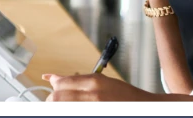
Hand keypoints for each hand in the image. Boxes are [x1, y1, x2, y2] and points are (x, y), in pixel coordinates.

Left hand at [43, 73, 159, 102]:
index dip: (54, 83)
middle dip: (53, 96)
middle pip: (59, 95)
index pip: (63, 82)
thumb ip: (83, 81)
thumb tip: (59, 80)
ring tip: (60, 103)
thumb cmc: (125, 95)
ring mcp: (94, 105)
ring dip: (60, 103)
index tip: (48, 81)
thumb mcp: (104, 82)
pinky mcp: (96, 112)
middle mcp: (93, 93)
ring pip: (64, 104)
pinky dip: (70, 108)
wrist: (144, 105)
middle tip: (52, 98)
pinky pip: (75, 110)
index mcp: (94, 81)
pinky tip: (72, 107)